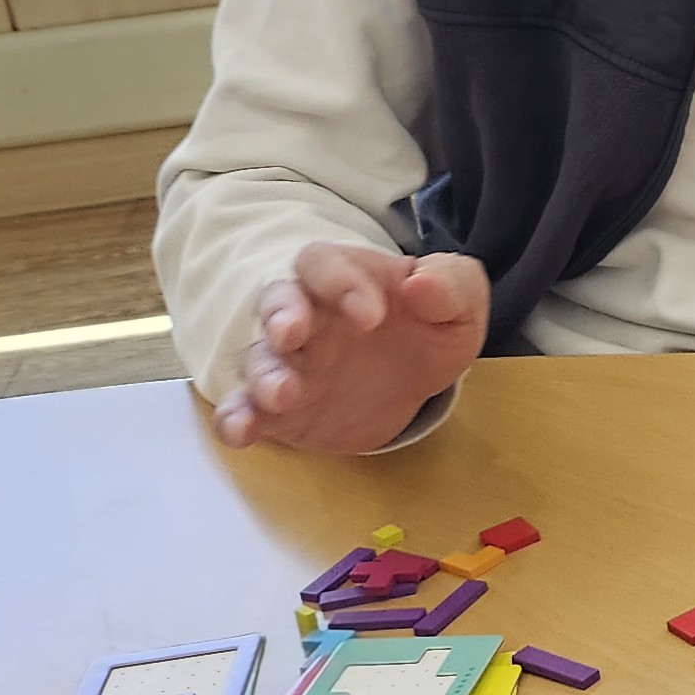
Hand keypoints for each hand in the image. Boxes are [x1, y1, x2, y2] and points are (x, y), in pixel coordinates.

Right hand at [216, 243, 488, 453]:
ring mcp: (286, 362)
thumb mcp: (458, 303)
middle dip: (281, 316)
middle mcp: (304, 314)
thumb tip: (422, 286)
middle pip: (276, 303)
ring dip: (265, 375)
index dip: (339, 282)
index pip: (323, 263)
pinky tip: (242, 431)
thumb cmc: (427, 325)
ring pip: (258, 358)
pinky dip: (235, 417)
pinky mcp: (277, 409)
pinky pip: (242, 407)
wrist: (411, 378)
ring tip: (283, 395)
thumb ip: (450, 285)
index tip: (373, 316)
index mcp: (343, 278)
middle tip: (292, 334)